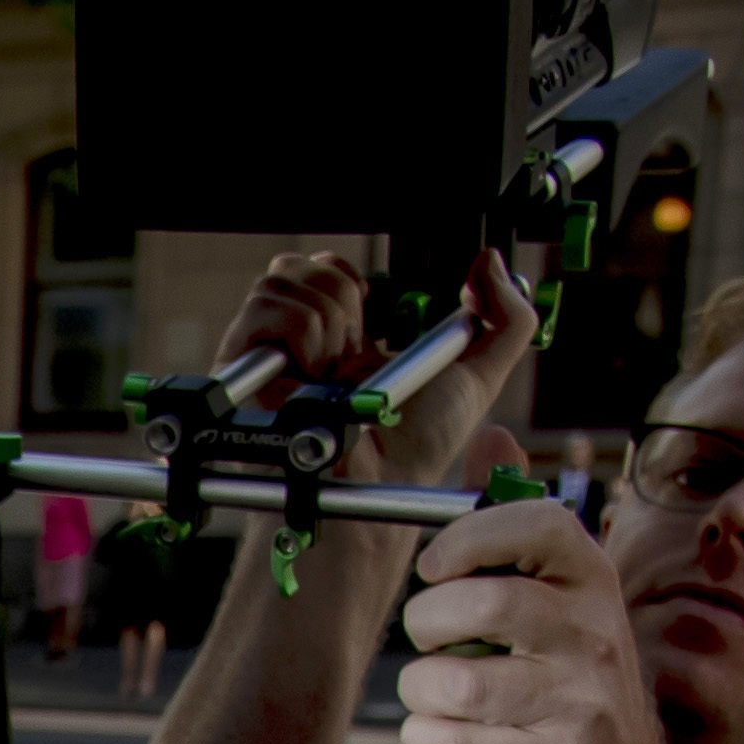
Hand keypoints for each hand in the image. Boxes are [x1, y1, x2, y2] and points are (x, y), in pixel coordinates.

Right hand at [205, 247, 534, 495]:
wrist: (373, 483)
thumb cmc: (416, 447)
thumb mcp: (479, 373)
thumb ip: (506, 316)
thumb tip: (489, 261)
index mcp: (342, 337)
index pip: (328, 270)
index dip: (352, 284)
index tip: (372, 324)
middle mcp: (297, 341)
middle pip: (305, 265)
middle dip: (344, 303)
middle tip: (351, 357)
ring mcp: (265, 350)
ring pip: (286, 278)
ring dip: (327, 323)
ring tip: (331, 370)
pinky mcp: (237, 361)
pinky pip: (268, 305)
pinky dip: (301, 334)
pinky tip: (310, 373)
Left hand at [392, 440, 668, 743]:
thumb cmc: (570, 682)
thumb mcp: (559, 595)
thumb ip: (516, 520)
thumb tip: (493, 436)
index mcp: (591, 578)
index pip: (535, 525)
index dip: (465, 540)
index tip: (436, 569)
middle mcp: (593, 634)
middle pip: (484, 606)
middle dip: (427, 623)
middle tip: (429, 639)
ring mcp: (578, 701)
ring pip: (460, 684)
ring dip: (422, 690)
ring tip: (434, 693)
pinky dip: (427, 740)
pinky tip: (438, 735)